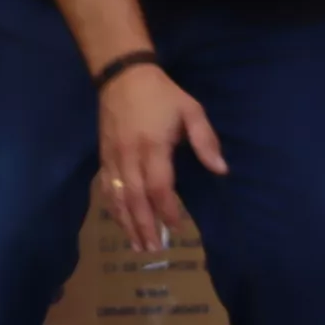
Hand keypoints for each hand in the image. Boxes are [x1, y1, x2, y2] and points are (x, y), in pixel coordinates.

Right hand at [97, 61, 225, 251]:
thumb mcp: (191, 109)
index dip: (167, 209)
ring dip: (127, 224)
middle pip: (136, 199)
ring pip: (119, 198)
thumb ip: (206, 140)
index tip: (176, 226)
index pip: (159, 186)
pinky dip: (113, 209)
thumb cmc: (162, 94)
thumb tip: (221, 169)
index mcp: (153, 145)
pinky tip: (121, 223)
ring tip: (137, 246)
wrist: (122, 76)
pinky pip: (107, 188)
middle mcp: (130, 156)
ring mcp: (113, 158)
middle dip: (145, 226)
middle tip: (155, 249)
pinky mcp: (103, 157)